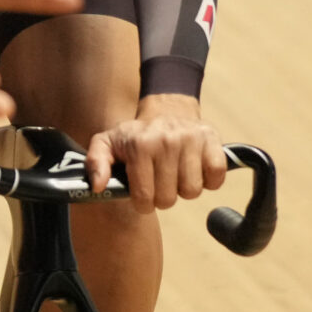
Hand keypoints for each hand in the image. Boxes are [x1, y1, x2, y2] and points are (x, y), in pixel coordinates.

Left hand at [84, 94, 225, 213]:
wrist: (168, 109)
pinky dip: (209, 180)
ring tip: (177, 173)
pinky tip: (196, 169)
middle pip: (169, 199)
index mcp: (140, 145)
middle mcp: (166, 141)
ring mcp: (192, 140)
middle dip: (163, 196)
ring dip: (184, 189)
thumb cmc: (137, 135)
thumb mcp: (108, 143)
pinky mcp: (213, 141)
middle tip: (160, 180)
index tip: (143, 191)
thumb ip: (95, 163)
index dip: (143, 202)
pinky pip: (216, 178)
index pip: (145, 199)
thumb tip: (97, 186)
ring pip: (192, 191)